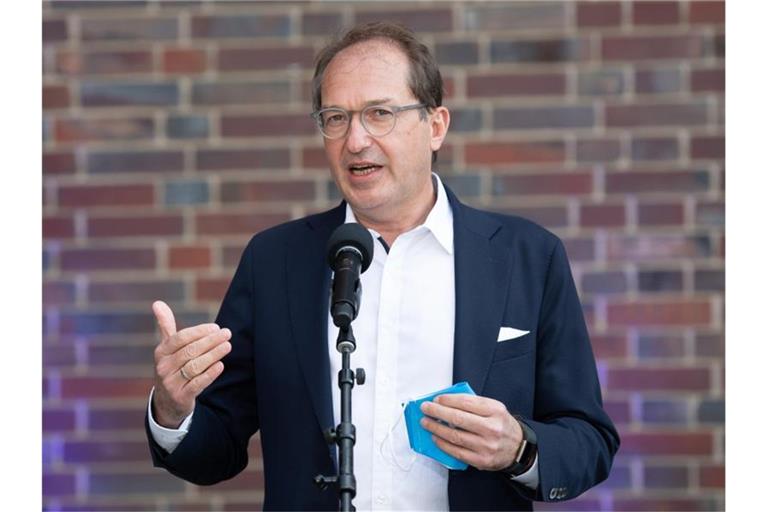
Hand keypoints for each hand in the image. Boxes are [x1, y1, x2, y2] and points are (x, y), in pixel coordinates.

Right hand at [151, 300, 231, 427]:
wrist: (166, 402)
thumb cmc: (172, 367)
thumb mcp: (167, 348)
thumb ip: (166, 325)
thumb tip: (157, 302)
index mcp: (161, 352)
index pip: (180, 338)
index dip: (199, 332)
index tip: (216, 327)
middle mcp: (163, 367)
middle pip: (190, 351)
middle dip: (210, 341)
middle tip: (227, 333)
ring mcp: (171, 383)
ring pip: (195, 366)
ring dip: (213, 355)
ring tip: (227, 346)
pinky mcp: (180, 397)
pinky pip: (197, 384)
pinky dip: (210, 374)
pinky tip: (221, 365)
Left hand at [419, 393, 522, 470]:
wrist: (519, 449)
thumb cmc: (502, 426)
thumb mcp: (495, 409)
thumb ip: (474, 404)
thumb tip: (447, 402)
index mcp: (495, 411)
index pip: (466, 402)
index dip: (447, 400)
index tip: (436, 399)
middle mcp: (492, 428)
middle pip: (458, 418)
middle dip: (437, 412)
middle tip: (426, 408)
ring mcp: (486, 446)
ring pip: (455, 436)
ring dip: (436, 428)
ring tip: (426, 422)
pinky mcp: (481, 460)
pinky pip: (457, 451)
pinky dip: (443, 444)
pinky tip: (435, 437)